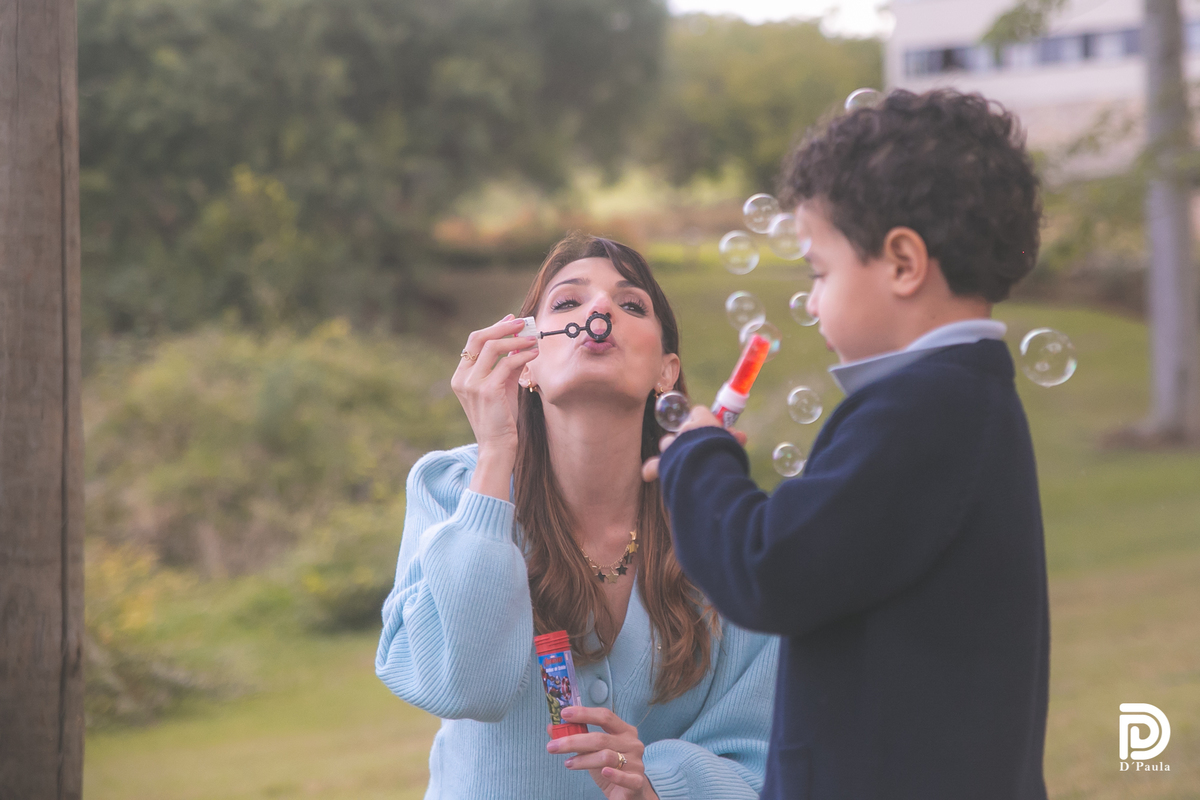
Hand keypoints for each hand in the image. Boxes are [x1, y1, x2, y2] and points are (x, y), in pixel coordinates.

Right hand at [451, 314, 538, 498]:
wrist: (497, 448)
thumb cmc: (501, 420)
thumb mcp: (501, 387)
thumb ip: (507, 366)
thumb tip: (521, 342)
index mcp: (461, 376)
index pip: (474, 342)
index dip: (494, 328)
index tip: (511, 321)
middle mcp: (462, 378)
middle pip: (479, 338)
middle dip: (503, 327)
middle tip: (523, 322)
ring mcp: (472, 384)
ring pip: (493, 347)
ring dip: (516, 339)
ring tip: (533, 339)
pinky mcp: (487, 391)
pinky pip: (507, 364)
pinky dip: (523, 355)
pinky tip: (534, 354)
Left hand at [546, 706, 658, 799]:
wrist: (630, 793)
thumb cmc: (612, 767)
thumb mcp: (594, 751)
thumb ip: (577, 738)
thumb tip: (551, 727)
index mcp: (624, 730)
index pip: (605, 716)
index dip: (584, 713)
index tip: (564, 714)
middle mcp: (632, 743)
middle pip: (601, 738)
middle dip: (573, 741)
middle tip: (553, 746)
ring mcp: (636, 762)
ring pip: (607, 756)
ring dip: (583, 760)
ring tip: (568, 763)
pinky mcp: (637, 781)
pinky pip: (624, 777)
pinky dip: (613, 775)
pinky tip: (602, 773)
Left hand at [641, 406, 746, 481]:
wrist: (712, 475)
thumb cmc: (728, 458)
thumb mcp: (735, 444)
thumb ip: (734, 438)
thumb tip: (741, 436)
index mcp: (702, 421)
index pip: (699, 412)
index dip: (706, 421)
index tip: (712, 431)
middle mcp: (684, 430)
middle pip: (684, 429)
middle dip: (691, 438)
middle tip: (702, 450)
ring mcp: (672, 446)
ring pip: (668, 444)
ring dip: (674, 451)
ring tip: (686, 463)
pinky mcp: (664, 464)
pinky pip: (653, 465)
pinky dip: (652, 470)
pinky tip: (649, 474)